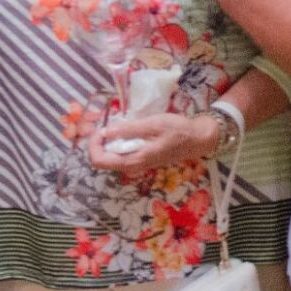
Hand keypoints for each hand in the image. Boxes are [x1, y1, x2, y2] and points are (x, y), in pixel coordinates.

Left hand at [87, 113, 218, 176]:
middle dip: (98, 142)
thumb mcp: (153, 124)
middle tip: (105, 123)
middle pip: (103, 160)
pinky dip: (117, 142)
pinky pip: (121, 154)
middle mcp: (132, 167)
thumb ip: (129, 129)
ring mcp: (137, 164)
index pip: (99, 161)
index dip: (93, 144)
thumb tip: (105, 132)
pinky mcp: (142, 159)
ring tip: (114, 124)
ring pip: (111, 157)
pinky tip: (125, 129)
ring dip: (107, 142)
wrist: (197, 139)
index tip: (100, 127)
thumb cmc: (177, 131)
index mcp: (134, 160)